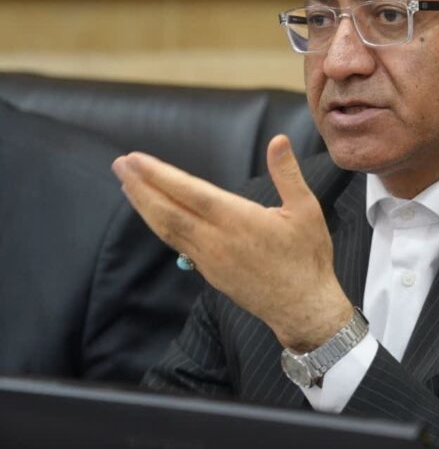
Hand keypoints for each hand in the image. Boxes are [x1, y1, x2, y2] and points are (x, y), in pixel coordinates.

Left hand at [111, 135, 352, 351]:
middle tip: (120, 164)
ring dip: (144, 205)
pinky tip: (155, 215)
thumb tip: (278, 140)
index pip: (190, 193)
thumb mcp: (306, 210)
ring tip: (127, 184)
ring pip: (168, 229)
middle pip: (168, 211)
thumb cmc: (307, 257)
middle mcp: (217, 240)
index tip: (136, 159)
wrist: (303, 308)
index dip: (160, 175)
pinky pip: (177, 244)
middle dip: (141, 186)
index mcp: (239, 220)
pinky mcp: (210, 272)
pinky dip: (160, 225)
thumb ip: (287, 174)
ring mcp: (210, 259)